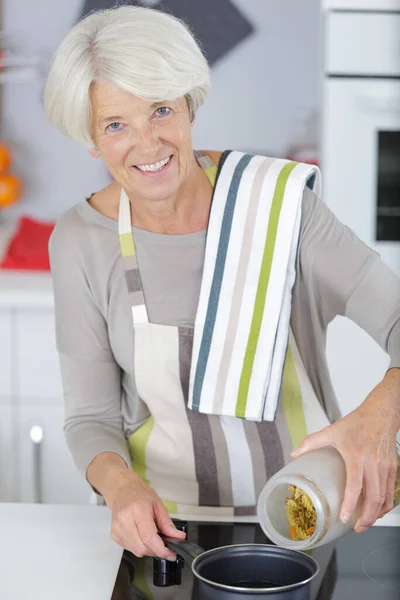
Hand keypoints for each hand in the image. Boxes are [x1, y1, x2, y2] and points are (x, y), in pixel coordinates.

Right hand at [106, 470, 185, 559]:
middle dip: (156, 551)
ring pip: (136, 551)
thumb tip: (179, 538)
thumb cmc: (140, 494)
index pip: (149, 537)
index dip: (161, 549)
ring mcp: (118, 529)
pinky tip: (142, 536)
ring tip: (152, 538)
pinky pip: (130, 549)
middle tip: (164, 546)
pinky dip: (140, 546)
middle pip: (142, 547)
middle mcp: (125, 520)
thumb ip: (167, 524)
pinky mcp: (114, 535)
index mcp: (138, 510)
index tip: (171, 553)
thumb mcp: (158, 504)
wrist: (122, 490)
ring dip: (148, 550)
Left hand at [290, 371, 399, 532]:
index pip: (355, 485)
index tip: (345, 518)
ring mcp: (385, 467)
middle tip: (356, 528)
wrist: (381, 412)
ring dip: (376, 514)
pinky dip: (386, 504)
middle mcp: (373, 464)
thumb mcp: (332, 430)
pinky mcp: (393, 468)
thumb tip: (295, 454)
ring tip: (365, 523)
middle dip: (366, 517)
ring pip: (384, 497)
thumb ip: (311, 442)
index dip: (350, 504)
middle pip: (373, 497)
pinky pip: (391, 491)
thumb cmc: (358, 422)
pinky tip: (378, 510)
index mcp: (357, 456)